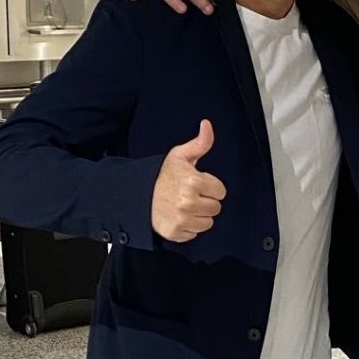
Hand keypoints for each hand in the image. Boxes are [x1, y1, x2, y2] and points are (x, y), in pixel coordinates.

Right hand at [152, 120, 226, 241]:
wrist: (137, 194)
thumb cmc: (162, 175)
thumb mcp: (181, 156)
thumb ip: (200, 143)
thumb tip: (207, 124)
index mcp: (193, 182)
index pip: (221, 192)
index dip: (211, 186)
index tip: (198, 184)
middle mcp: (188, 202)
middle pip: (216, 208)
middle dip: (206, 201)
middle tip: (190, 195)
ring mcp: (181, 219)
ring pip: (207, 223)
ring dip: (199, 215)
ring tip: (184, 205)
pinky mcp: (174, 233)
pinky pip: (194, 234)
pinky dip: (188, 227)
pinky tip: (178, 216)